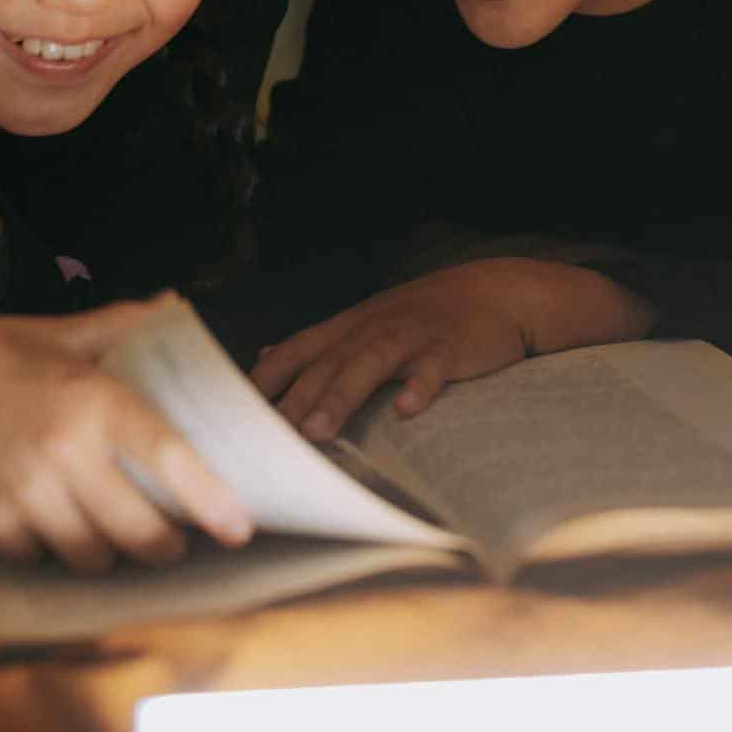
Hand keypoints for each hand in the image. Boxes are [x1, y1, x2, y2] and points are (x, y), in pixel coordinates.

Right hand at [0, 300, 255, 572]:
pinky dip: (55, 550)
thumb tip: (174, 306)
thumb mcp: (59, 333)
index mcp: (93, 398)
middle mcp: (65, 450)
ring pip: (95, 557)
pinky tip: (53, 522)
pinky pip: (44, 559)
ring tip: (115, 531)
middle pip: (142, 530)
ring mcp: (27, 494)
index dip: (211, 500)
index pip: (169, 459)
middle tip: (176, 538)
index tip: (241, 526)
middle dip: (166, 544)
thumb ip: (122, 325)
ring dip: (112, 552)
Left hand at [250, 258, 653, 439]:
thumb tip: (265, 355)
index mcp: (350, 326)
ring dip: (342, 396)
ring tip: (318, 430)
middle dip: (295, 400)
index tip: (234, 413)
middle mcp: (374, 328)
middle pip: (327, 364)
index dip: (265, 379)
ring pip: (370, 364)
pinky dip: (419, 388)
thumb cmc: (426, 315)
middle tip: (267, 439)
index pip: (296, 350)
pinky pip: (433, 369)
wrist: (497, 292)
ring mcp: (412, 336)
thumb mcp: (367, 321)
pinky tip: (407, 410)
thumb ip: (318, 343)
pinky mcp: (450, 348)